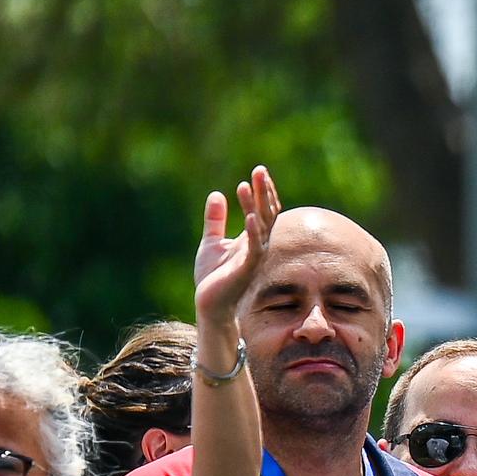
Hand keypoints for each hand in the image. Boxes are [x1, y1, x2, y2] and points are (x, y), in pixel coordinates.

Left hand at [192, 167, 281, 334]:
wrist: (209, 305)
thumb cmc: (213, 278)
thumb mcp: (210, 243)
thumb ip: (215, 221)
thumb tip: (217, 194)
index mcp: (252, 240)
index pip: (263, 211)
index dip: (262, 192)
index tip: (256, 173)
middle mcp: (258, 247)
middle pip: (266, 214)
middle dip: (263, 192)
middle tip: (259, 170)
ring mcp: (254, 258)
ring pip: (261, 227)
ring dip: (256, 205)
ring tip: (248, 184)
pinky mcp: (246, 269)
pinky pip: (254, 248)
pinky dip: (253, 231)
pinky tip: (249, 216)